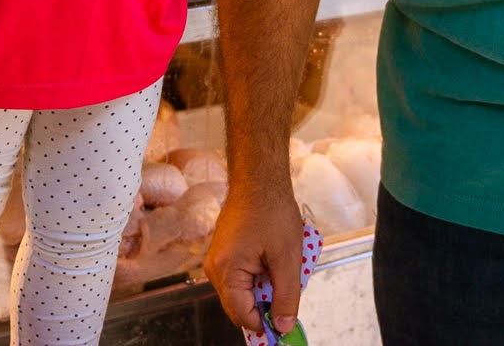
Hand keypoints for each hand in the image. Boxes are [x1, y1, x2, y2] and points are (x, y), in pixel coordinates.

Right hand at [205, 177, 306, 336]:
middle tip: (288, 294)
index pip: (242, 315)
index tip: (286, 323)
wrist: (260, 178)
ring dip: (263, 290)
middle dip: (264, 305)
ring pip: (241, 292)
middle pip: (239, 306)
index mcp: (226, 271)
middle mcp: (215, 269)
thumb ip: (286, 296)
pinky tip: (274, 263)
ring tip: (282, 271)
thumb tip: (284, 325)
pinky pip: (240, 278)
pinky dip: (258, 278)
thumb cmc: (272, 210)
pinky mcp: (224, 253)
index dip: (265, 323)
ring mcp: (218, 260)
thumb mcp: (288, 258)